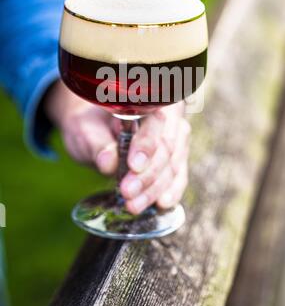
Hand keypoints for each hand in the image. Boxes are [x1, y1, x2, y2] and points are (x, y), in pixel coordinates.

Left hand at [45, 80, 189, 213]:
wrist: (96, 130)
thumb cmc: (90, 125)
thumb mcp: (83, 129)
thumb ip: (95, 142)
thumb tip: (108, 161)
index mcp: (146, 100)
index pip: (153, 123)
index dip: (145, 146)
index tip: (133, 166)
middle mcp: (168, 117)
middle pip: (166, 148)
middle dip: (147, 175)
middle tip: (127, 193)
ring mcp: (175, 138)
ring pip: (173, 165)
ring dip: (155, 188)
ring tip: (134, 205)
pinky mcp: (175, 159)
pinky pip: (179, 176)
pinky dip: (171, 191)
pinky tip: (162, 203)